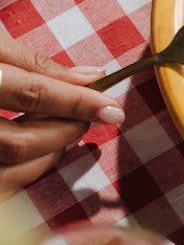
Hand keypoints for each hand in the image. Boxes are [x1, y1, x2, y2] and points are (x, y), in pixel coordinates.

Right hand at [0, 34, 123, 187]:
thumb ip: (33, 62)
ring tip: (64, 128)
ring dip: (49, 153)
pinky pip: (4, 183)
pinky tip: (41, 148)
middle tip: (89, 117)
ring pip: (13, 169)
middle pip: (21, 143)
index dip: (77, 102)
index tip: (113, 109)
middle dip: (65, 132)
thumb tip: (91, 78)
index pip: (31, 93)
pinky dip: (29, 167)